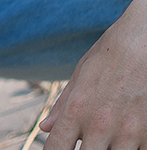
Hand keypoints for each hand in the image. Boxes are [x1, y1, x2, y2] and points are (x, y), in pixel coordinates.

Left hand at [40, 0, 146, 148]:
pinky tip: (127, 140)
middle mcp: (100, 125)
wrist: (145, 43)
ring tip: (106, 140)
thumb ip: (63, 105)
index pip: (56, 148)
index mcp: (77, 110)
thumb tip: (45, 128)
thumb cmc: (110, 56)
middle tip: (88, 143)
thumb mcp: (80, 76)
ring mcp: (128, 133)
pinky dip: (131, 149)